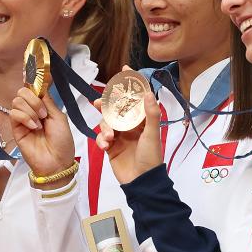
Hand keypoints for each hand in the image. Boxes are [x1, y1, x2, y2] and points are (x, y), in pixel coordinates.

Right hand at [9, 86, 74, 188]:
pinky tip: (34, 127)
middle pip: (22, 92)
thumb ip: (48, 102)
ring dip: (31, 110)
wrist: (57, 161)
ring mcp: (23, 120)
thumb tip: (40, 87)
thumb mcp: (59, 117)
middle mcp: (32, 111)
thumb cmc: (62, 141)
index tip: (35, 78)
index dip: (33, 83)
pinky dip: (25, 117)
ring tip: (40, 123)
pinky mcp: (16, 129)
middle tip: (44, 113)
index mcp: (44, 107)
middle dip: (34, 100)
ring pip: (17, 101)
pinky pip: (14, 114)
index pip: (34, 90)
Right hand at [94, 67, 162, 184]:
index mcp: (143, 120)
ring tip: (109, 137)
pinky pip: (102, 137)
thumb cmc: (150, 157)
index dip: (131, 84)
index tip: (124, 70)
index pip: (137, 98)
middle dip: (107, 104)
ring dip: (105, 127)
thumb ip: (150, 114)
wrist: (141, 182)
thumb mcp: (152, 134)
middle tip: (98, 103)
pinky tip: (105, 145)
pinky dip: (101, 139)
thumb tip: (148, 92)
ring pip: (107, 122)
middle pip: (116, 108)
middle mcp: (131, 125)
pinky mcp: (111, 147)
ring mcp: (120, 136)